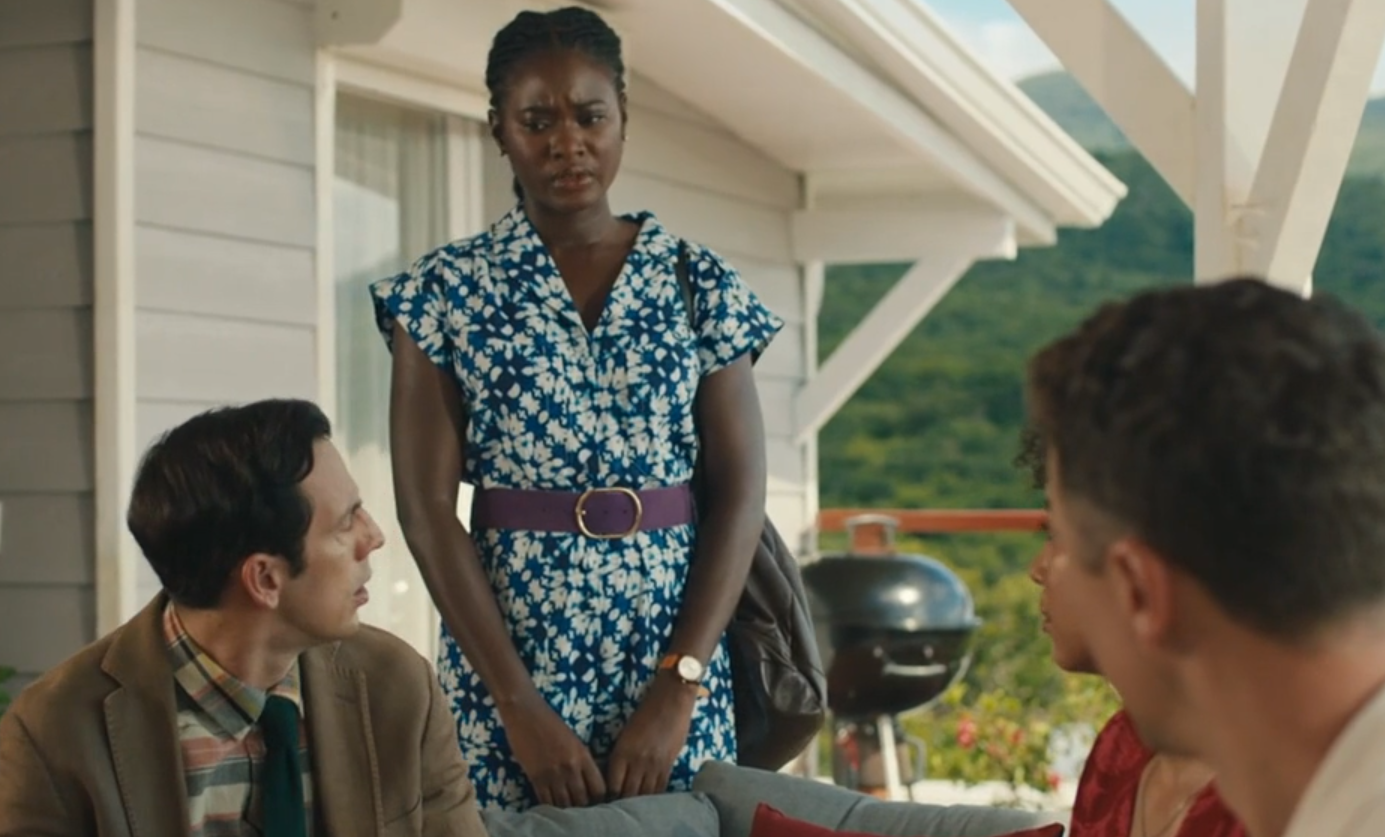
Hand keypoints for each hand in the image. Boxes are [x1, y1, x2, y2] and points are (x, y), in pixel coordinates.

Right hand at [499, 695, 606, 807]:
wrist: (526, 713)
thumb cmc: (550, 722)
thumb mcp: (572, 740)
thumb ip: (580, 759)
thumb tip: (585, 779)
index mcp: (583, 756)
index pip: (598, 787)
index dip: (598, 798)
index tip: (595, 802)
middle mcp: (571, 768)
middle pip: (582, 799)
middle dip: (583, 808)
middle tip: (581, 812)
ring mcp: (553, 774)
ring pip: (564, 803)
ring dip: (566, 810)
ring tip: (567, 815)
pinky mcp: (535, 777)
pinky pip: (545, 800)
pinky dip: (549, 807)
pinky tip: (551, 810)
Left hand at [606, 672, 698, 798]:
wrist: (672, 699)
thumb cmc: (646, 711)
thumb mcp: (627, 733)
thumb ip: (622, 753)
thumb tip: (617, 774)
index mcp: (622, 751)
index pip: (612, 785)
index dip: (609, 795)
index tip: (608, 797)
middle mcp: (637, 761)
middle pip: (627, 793)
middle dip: (622, 801)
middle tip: (620, 804)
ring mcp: (654, 764)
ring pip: (644, 794)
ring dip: (638, 801)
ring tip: (635, 805)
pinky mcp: (669, 763)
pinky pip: (660, 787)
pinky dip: (654, 795)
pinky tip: (650, 798)